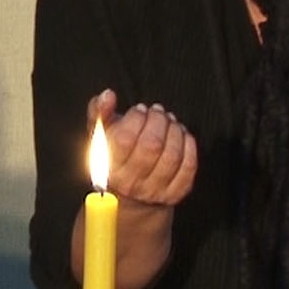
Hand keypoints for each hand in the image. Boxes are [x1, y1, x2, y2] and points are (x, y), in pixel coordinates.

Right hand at [86, 89, 197, 207]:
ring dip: (174, 130)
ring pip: (172, 155)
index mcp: (109, 168)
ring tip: (168, 121)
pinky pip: (189, 166)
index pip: (124, 140)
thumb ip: (99, 111)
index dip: (136, 118)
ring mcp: (154, 191)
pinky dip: (188, 145)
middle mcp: (130, 184)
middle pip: (151, 146)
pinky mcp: (175, 193)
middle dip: (158, 120)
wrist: (128, 192)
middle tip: (157, 112)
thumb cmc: (114, 155)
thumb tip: (108, 96)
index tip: (139, 110)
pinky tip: (180, 136)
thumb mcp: (102, 134)